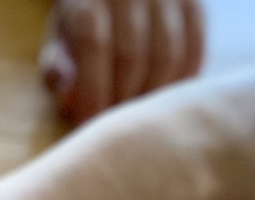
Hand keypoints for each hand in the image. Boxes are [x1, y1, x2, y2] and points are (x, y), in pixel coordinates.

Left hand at [40, 0, 205, 124]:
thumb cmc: (89, 17)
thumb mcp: (63, 34)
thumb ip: (60, 66)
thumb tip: (71, 103)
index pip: (93, 41)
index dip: (93, 89)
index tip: (91, 125)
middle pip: (132, 54)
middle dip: (123, 100)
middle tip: (118, 131)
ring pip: (168, 57)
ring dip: (154, 98)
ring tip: (141, 121)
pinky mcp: (195, 7)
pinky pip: (195, 54)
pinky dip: (182, 86)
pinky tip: (167, 104)